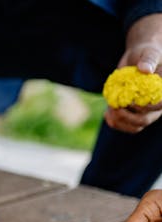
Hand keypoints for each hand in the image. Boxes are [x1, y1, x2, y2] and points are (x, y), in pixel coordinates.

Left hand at [105, 13, 161, 132]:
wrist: (136, 60)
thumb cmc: (145, 54)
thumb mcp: (148, 53)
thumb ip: (149, 60)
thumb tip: (145, 69)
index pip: (159, 106)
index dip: (145, 107)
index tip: (130, 101)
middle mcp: (156, 105)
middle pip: (144, 120)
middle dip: (127, 117)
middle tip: (114, 107)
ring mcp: (144, 112)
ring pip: (134, 126)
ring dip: (119, 121)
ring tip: (109, 109)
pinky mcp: (132, 113)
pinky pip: (124, 125)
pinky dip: (114, 122)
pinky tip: (106, 113)